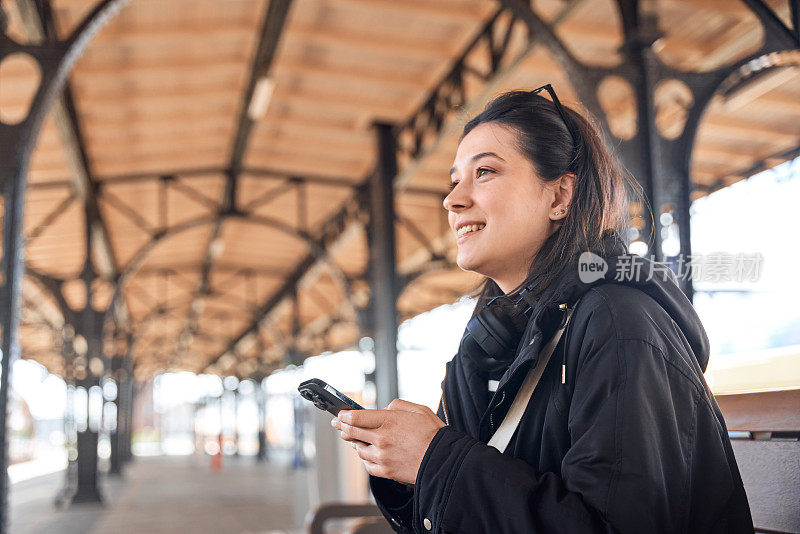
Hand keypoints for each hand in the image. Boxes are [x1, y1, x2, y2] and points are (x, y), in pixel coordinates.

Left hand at [331, 398, 445, 484]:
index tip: (340, 415)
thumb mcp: (418, 409)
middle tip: (337, 424)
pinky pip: (368, 465)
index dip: (344, 416)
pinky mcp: (386, 471)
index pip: (356, 417)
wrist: (443, 460)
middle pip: (353, 432)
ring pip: (359, 449)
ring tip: (354, 439)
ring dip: (355, 443)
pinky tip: (366, 454)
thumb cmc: (434, 434)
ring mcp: (383, 457)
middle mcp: (382, 439)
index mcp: (388, 421)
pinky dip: (365, 459)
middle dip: (342, 427)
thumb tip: (385, 408)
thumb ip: (397, 405)